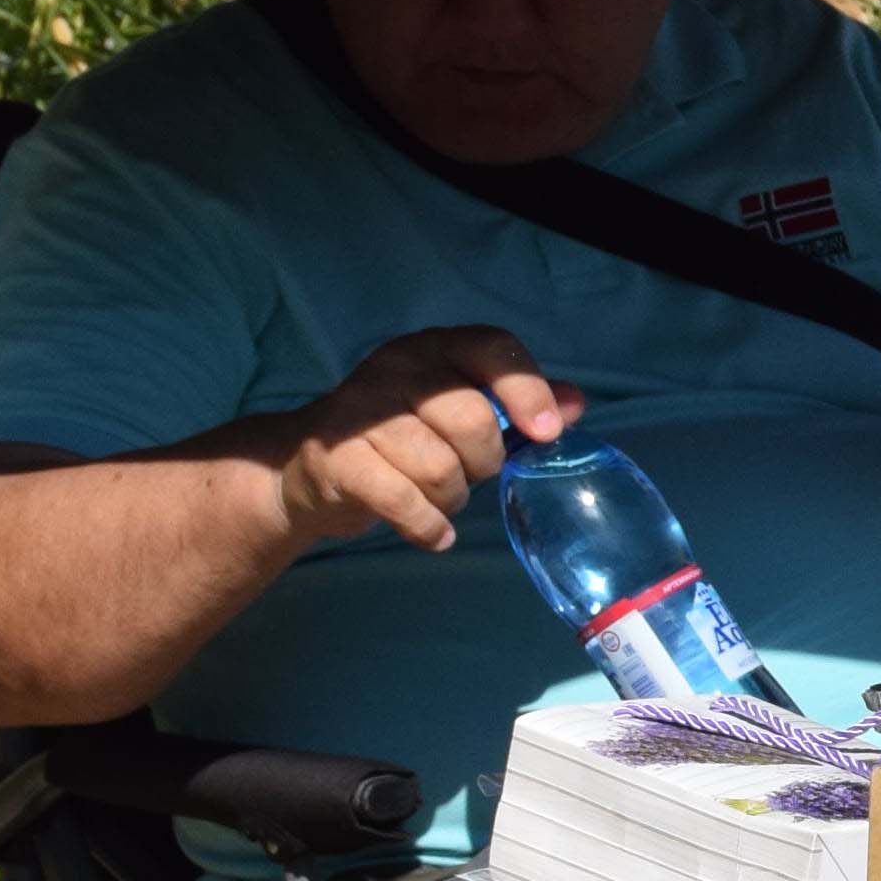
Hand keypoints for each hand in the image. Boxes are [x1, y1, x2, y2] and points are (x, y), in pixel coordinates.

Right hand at [271, 324, 573, 554]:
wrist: (306, 469)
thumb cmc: (403, 440)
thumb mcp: (459, 413)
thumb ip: (516, 407)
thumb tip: (574, 404)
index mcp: (433, 349)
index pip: (492, 348)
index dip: (527, 389)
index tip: (546, 433)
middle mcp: (393, 368)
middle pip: (471, 419)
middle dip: (484, 463)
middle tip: (469, 473)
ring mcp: (358, 411)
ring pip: (439, 468)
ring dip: (452, 498)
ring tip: (440, 498)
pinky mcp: (334, 457)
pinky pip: (403, 500)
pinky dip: (429, 527)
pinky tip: (433, 532)